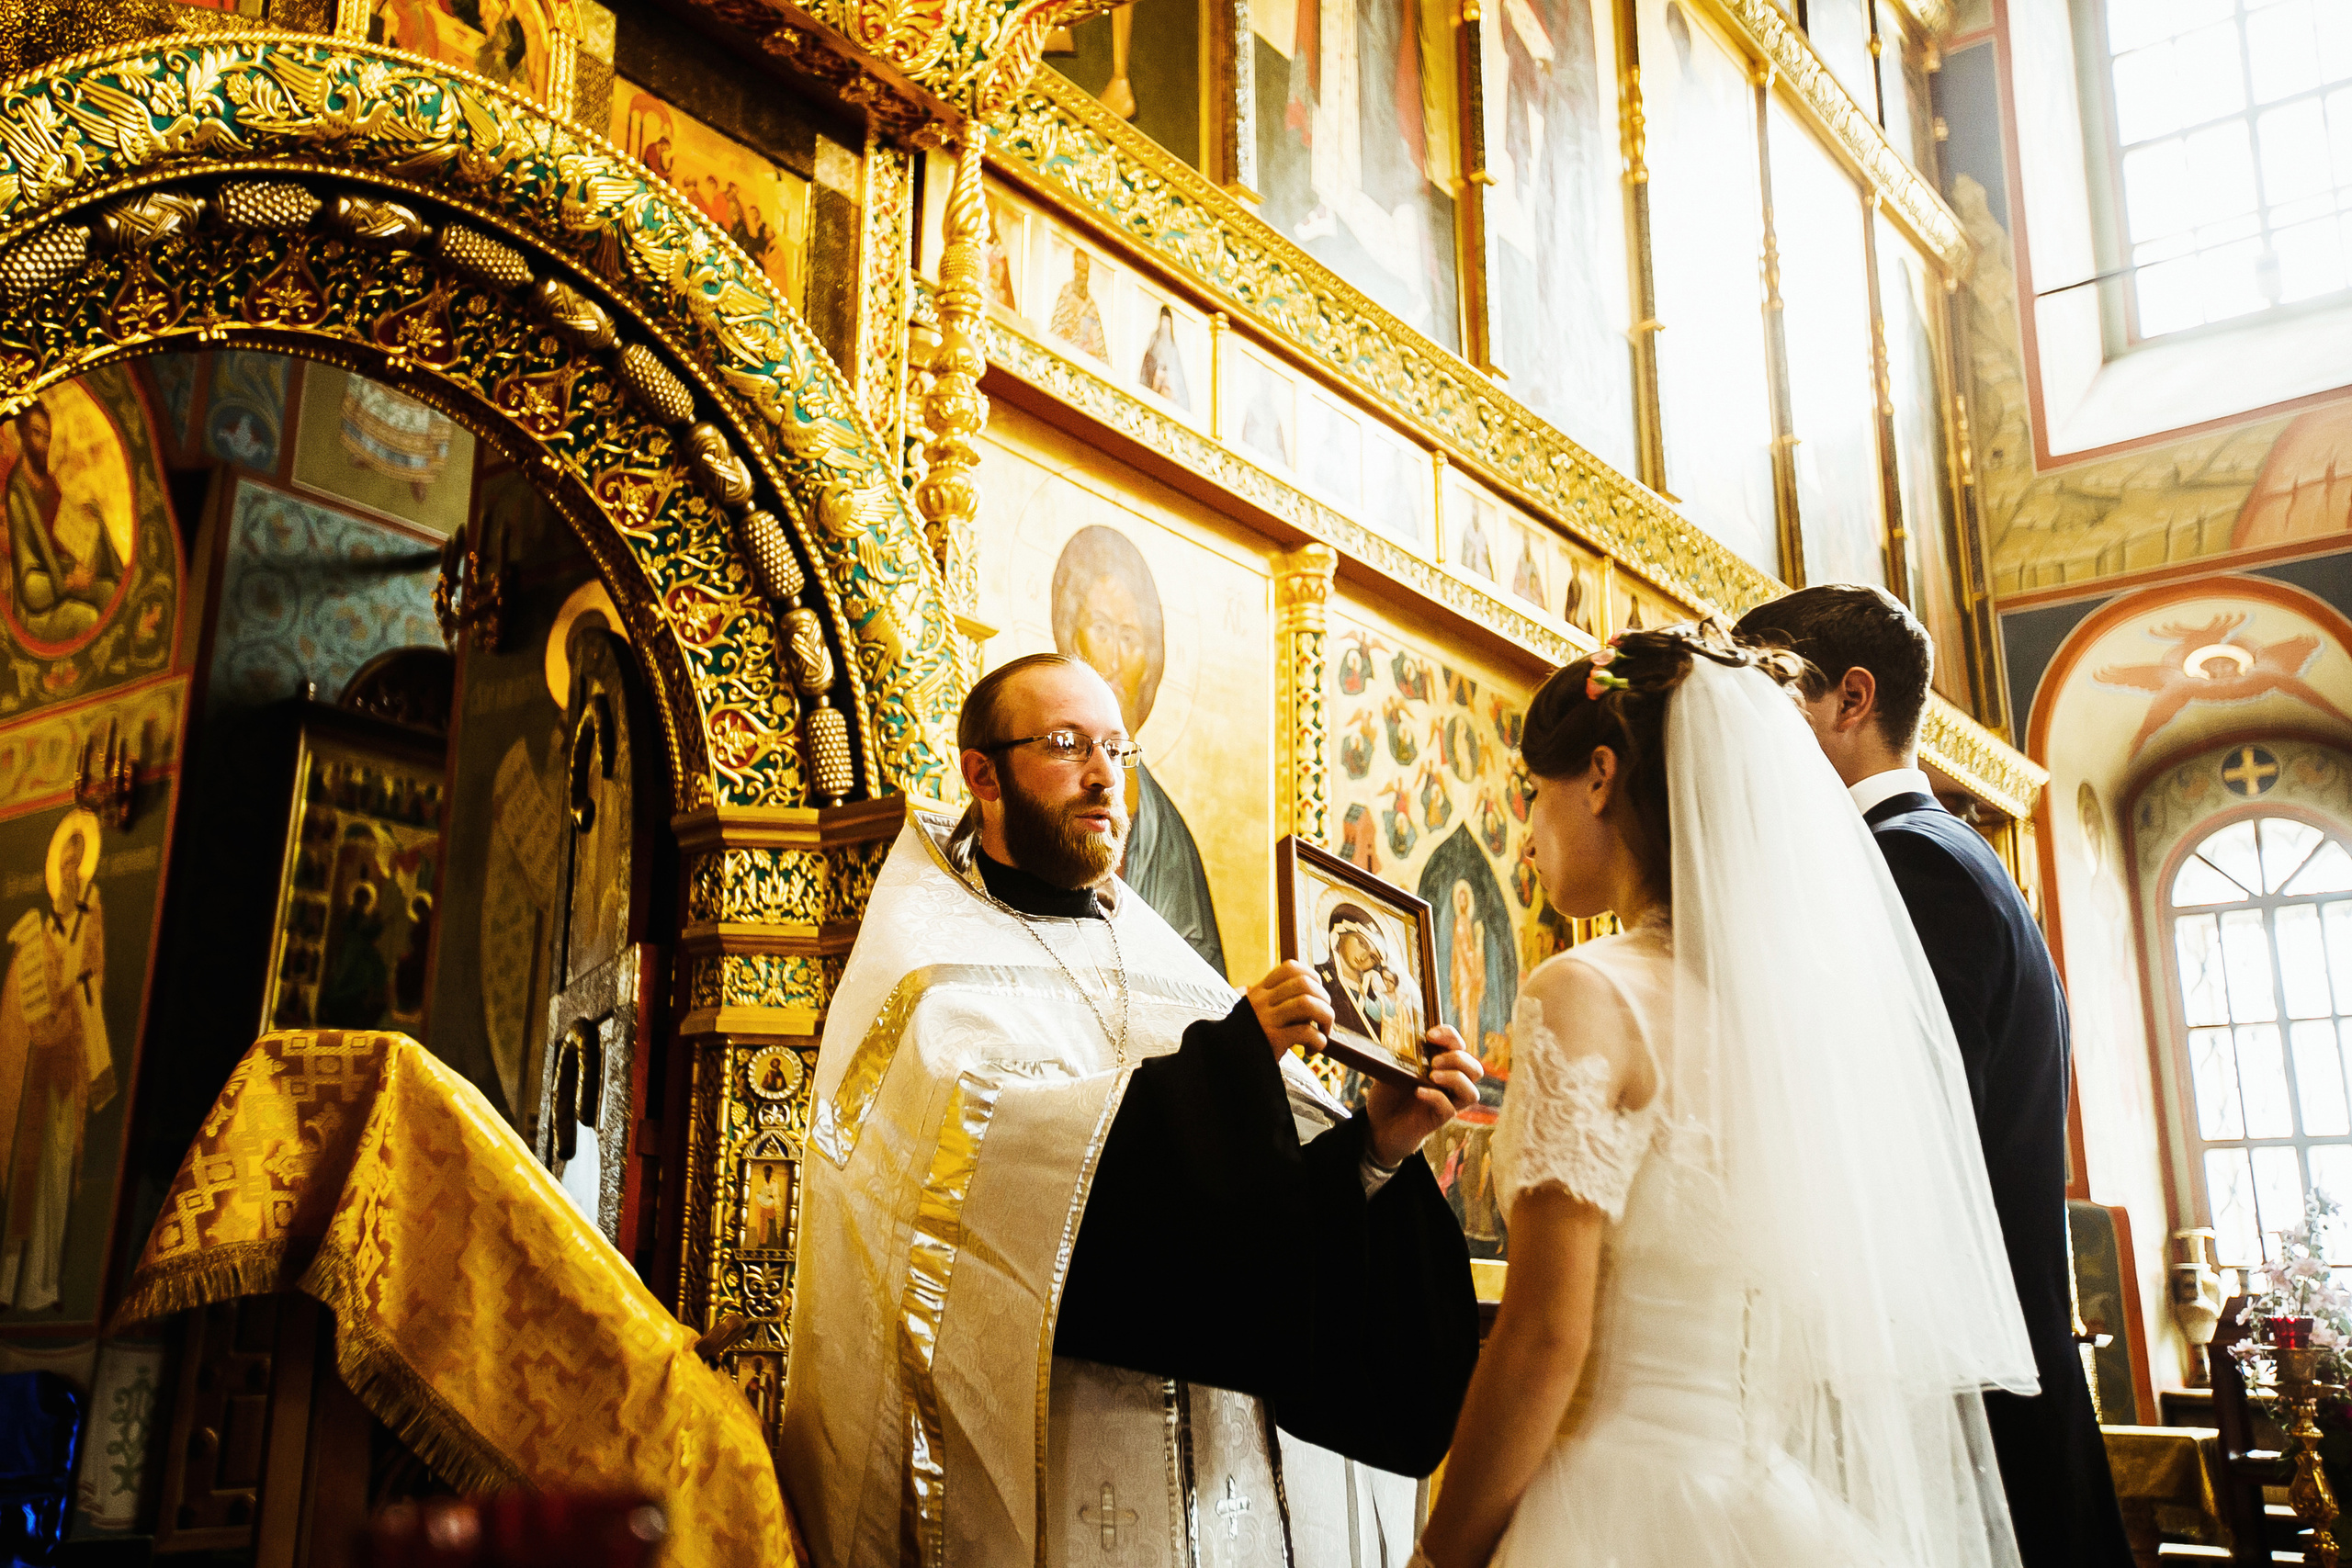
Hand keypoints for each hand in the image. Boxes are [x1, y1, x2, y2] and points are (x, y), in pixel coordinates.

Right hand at [1247, 960, 1334, 1057]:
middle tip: (1323, 1018)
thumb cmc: (1253, 1041)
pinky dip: (1319, 1040)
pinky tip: (1311, 1050)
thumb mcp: (1260, 1014)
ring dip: (1325, 1017)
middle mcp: (1261, 1001)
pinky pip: (1306, 1031)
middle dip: (1324, 999)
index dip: (1312, 977)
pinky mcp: (1272, 1039)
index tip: (1318, 994)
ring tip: (1321, 1033)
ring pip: (1307, 1003)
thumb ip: (1280, 1003)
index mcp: (1259, 991)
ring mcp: (1265, 1019)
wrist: (1229, 1065)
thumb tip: (1317, 998)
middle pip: (1304, 983)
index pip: (1290, 968)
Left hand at [1365, 1026, 1482, 1169]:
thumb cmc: (1388, 1094)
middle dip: (1458, 1058)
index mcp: (1442, 1065)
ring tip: (1432, 1075)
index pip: (1458, 1046)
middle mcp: (1450, 1083)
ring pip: (1471, 1093)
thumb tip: (1405, 1033)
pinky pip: (1449, 1109)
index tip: (1430, 1034)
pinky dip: (1436, 1097)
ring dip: (1455, 1079)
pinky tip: (1419, 1092)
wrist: (1378, 1124)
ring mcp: (1447, 1102)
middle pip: (1475, 1069)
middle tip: (1434, 1061)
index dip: (1450, 1036)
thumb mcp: (1392, 1068)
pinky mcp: (1439, 1119)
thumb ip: (1402, 1053)